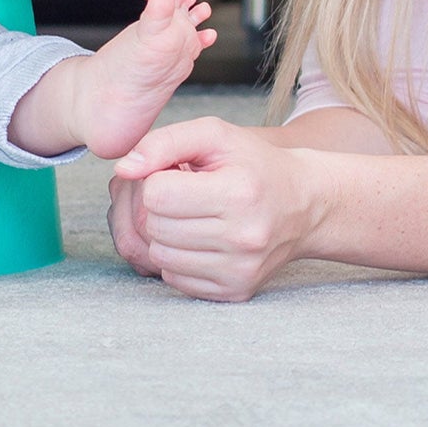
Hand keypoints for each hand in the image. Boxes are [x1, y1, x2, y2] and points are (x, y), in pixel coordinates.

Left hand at [108, 117, 330, 301]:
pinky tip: (197, 237)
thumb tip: (123, 169)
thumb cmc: (254, 164)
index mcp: (237, 194)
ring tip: (190, 213)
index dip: (156, 178)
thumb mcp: (214, 135)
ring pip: (159, 255)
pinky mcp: (235, 291)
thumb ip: (163, 142)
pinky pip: (174, 279)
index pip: (156, 195)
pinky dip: (176, 257)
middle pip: (154, 226)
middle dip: (158, 205)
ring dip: (164, 232)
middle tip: (182, 192)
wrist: (304, 204)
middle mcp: (241, 238)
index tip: (177, 172)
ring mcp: (239, 270)